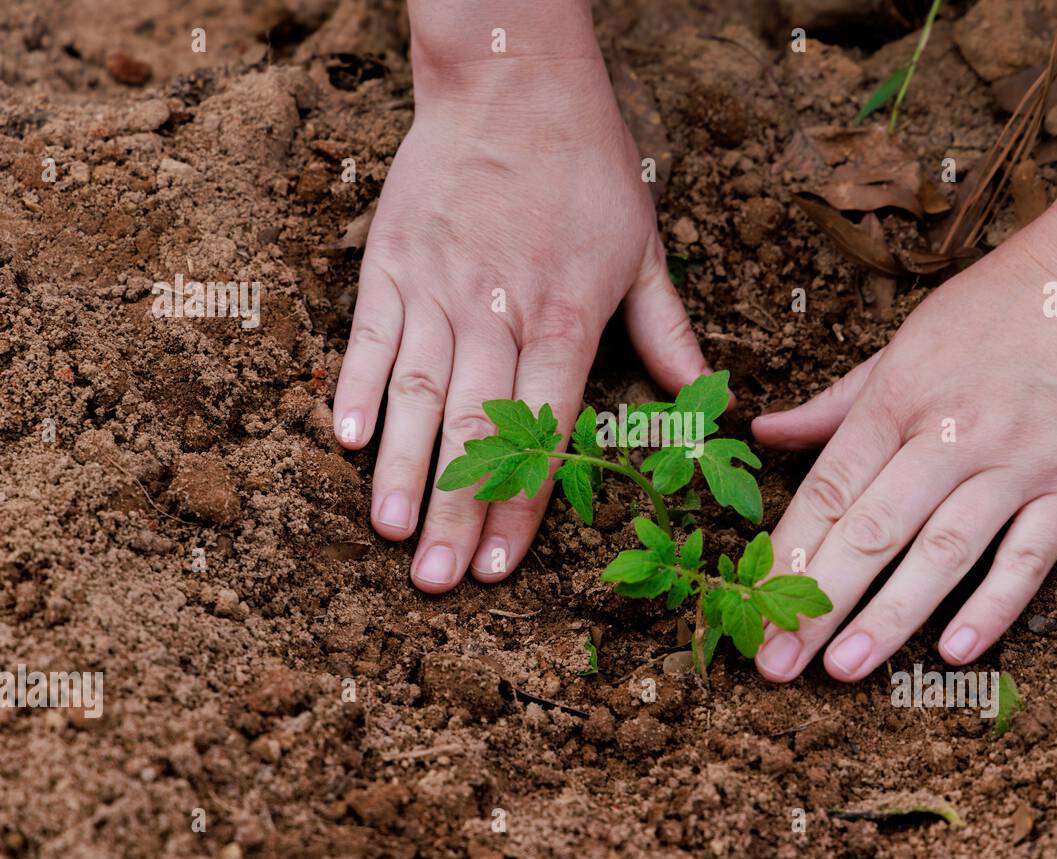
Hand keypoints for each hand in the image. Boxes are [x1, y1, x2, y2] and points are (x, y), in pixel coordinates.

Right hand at [332, 43, 708, 592]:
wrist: (513, 78)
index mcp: (566, 316)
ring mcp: (438, 284)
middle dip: (454, 510)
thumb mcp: (645, 249)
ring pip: (416, 390)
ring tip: (389, 533)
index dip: (522, 501)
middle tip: (436, 582)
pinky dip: (357, 386)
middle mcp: (498, 309)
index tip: (502, 564)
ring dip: (401, 467)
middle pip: (474, 426)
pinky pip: (370, 333)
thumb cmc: (589, 167)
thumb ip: (670, 334)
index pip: (544, 428)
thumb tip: (710, 403)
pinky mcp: (392, 259)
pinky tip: (347, 441)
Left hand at [750, 207, 1056, 681]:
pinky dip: (993, 605)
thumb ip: (835, 402)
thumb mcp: (903, 343)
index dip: (787, 554)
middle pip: (872, 530)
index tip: (750, 607)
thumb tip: (761, 431)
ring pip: (943, 550)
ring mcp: (1016, 461)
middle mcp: (951, 433)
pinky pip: (1029, 555)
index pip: (829, 490)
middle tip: (776, 663)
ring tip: (843, 667)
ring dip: (890, 614)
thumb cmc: (997, 306)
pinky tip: (954, 652)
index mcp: (899, 398)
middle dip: (817, 602)